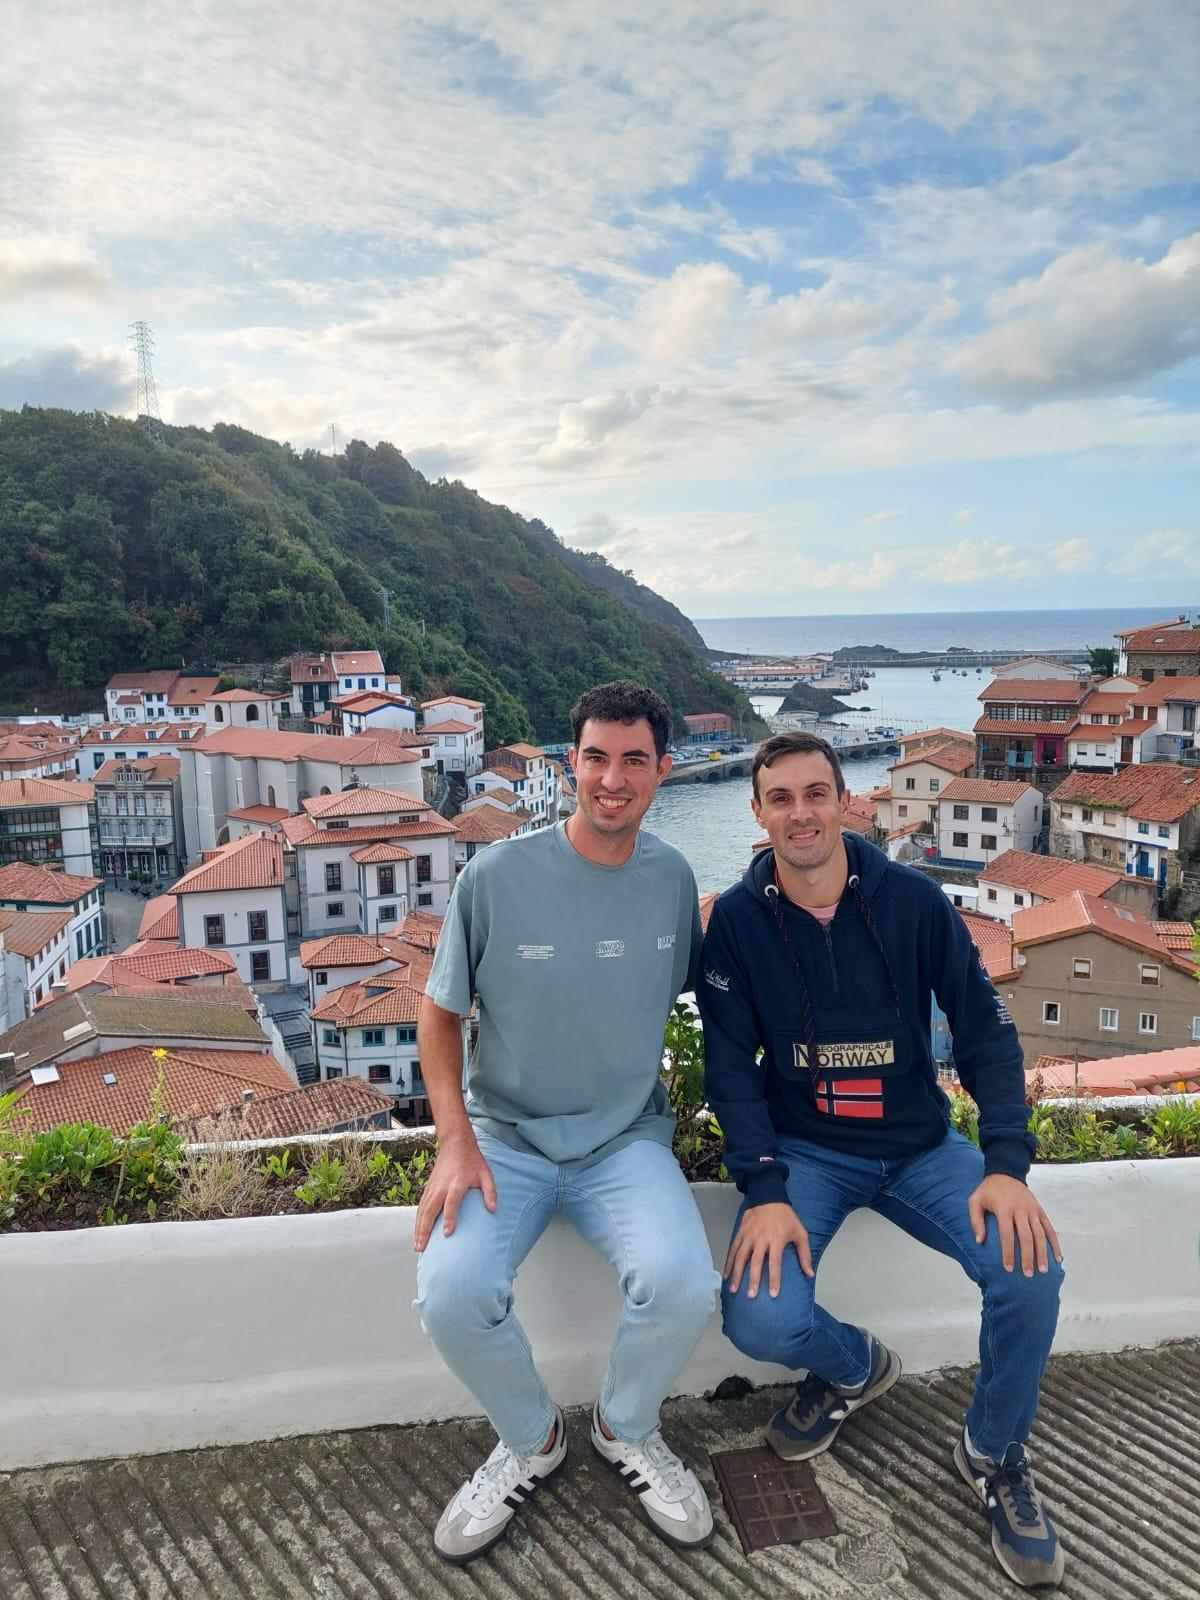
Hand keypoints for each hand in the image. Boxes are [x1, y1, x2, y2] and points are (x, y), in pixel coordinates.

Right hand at [412, 1133, 496, 1251]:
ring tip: (417, 1246)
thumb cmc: (473, 1161)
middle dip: (424, 1230)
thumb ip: (490, 1192)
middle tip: (422, 1248)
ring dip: (418, 1229)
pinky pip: (421, 1207)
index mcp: (456, 1183)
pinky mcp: (428, 1188)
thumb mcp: (486, 1174)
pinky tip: (417, 1233)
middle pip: (430, 1210)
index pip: (451, 1203)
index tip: (447, 1234)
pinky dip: (418, 1221)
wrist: (456, 1144)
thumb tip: (493, 1209)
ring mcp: (432, 1188)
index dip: (450, 1218)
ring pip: (422, 1211)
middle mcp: (441, 1187)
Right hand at [724, 1202, 813, 1298]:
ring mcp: (749, 1236)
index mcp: (776, 1240)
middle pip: (755, 1262)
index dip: (774, 1279)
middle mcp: (761, 1239)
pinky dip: (728, 1262)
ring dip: (736, 1273)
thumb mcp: (800, 1232)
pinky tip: (726, 1274)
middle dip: (752, 1280)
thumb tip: (809, 1274)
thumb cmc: (786, 1217)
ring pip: (740, 1257)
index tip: (772, 1294)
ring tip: (733, 1289)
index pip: (775, 1263)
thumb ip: (805, 1254)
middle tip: (751, 1296)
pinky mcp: (740, 1232)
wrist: (769, 1196)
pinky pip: (733, 1249)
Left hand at [968, 1175, 1061, 1276]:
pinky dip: (1054, 1243)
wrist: (1006, 1172)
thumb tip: (979, 1241)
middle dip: (1028, 1257)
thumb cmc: (988, 1190)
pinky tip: (1058, 1257)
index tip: (1009, 1268)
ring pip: (1040, 1234)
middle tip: (1028, 1274)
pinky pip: (1049, 1228)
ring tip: (1043, 1270)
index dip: (1008, 1252)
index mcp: (1004, 1208)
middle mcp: (1021, 1209)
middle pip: (1027, 1236)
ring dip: (1043, 1253)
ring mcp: (1032, 1210)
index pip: (1007, 1234)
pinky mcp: (1039, 1210)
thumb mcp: (975, 1201)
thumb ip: (976, 1221)